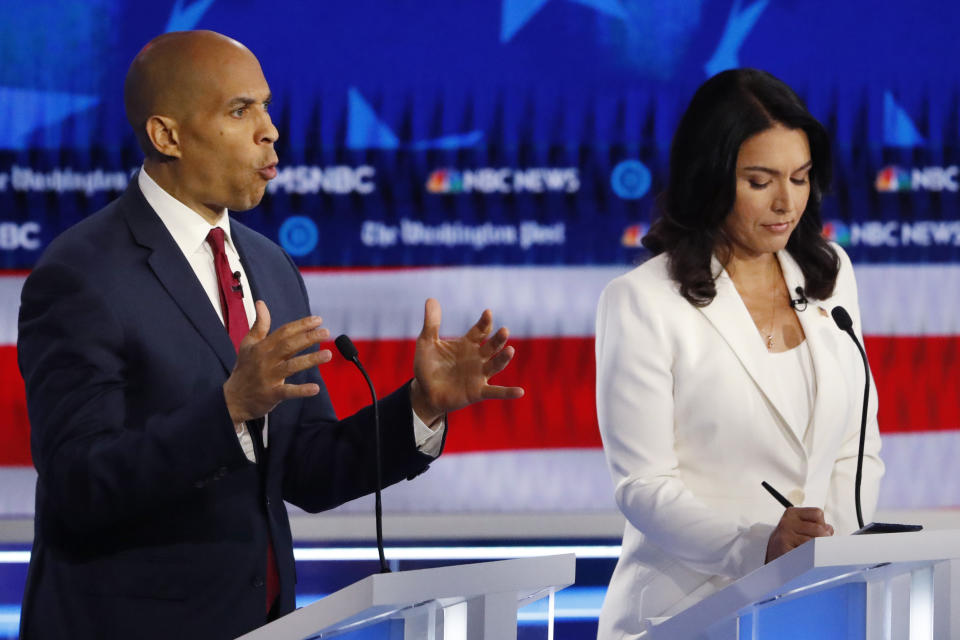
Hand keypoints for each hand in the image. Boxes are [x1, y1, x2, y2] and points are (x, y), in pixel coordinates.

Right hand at [223, 300, 331, 423]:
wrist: (233, 399)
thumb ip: (259, 325)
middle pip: (289, 346)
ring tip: (328, 355)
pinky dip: (301, 390)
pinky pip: (287, 391)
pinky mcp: (271, 395)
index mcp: (261, 347)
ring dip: (310, 360)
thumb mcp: (248, 345)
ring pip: (291, 366)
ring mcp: (268, 377)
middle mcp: (265, 360)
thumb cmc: (244, 369)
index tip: (318, 320)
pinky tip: (316, 388)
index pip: (283, 332)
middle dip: (308, 338)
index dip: (301, 325)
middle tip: (326, 332)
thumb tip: (261, 303)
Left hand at [411, 298, 523, 424]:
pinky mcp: (478, 392)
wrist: (424, 392)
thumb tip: (431, 299)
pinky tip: (520, 392)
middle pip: (492, 346)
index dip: (485, 322)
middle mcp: (477, 358)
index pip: (480, 331)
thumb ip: (431, 323)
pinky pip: (495, 392)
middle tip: (504, 330)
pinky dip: (508, 392)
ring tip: (510, 350)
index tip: (488, 313)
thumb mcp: (426, 343)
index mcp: (467, 344)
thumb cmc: (427, 366)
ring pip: (496, 365)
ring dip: (503, 358)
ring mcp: (479, 375)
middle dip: (498, 339)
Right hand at [765, 507, 834, 562]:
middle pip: (819, 529)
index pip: (818, 513)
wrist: (771, 557)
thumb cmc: (788, 542)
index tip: (815, 532)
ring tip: (808, 553)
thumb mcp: (799, 528)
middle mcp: (787, 522)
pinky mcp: (784, 549)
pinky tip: (803, 558)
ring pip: (815, 543)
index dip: (821, 524)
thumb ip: (815, 525)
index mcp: (792, 513)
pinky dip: (809, 558)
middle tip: (815, 546)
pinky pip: (807, 554)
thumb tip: (829, 529)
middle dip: (822, 539)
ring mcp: (785, 536)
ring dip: (816, 550)